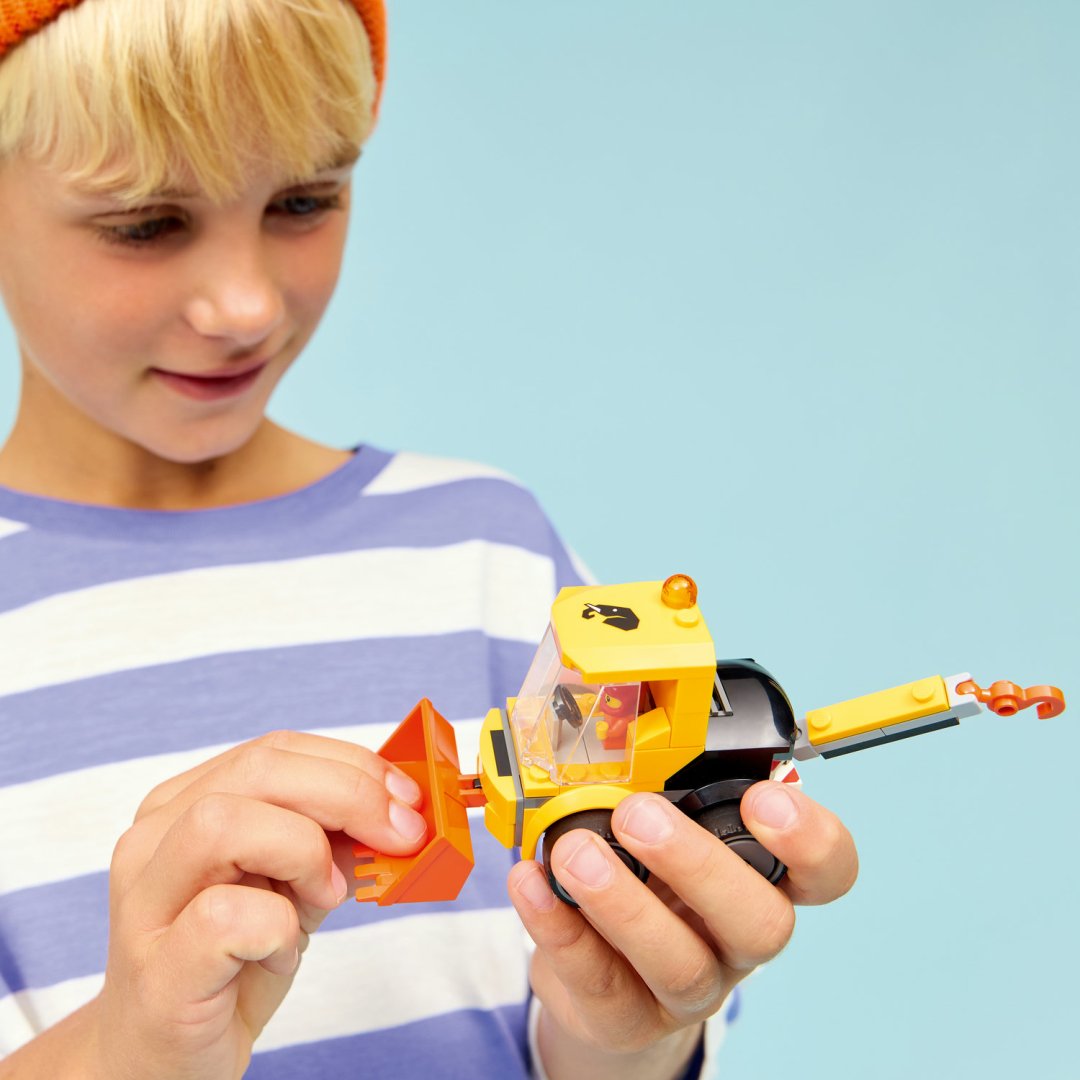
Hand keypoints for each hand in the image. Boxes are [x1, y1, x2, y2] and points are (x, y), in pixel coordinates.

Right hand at [75, 731, 426, 1079]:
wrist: (163, 1060)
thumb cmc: (232, 963)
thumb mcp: (293, 884)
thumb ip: (332, 840)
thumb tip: (397, 810)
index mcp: (182, 805)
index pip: (275, 749)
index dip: (352, 765)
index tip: (406, 798)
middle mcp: (151, 841)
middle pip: (256, 771)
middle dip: (348, 795)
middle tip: (399, 837)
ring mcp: (145, 906)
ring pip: (222, 823)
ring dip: (303, 851)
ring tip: (323, 896)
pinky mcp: (157, 973)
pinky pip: (224, 917)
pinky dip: (278, 927)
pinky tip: (282, 950)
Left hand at [507, 782, 857, 1079]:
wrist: (604, 978)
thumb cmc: (646, 877)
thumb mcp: (665, 823)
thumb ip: (657, 783)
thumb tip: (617, 727)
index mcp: (762, 877)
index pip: (827, 871)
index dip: (812, 840)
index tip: (762, 797)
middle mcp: (737, 937)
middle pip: (761, 923)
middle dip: (699, 864)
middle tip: (638, 815)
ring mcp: (690, 986)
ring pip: (681, 964)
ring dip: (624, 903)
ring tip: (574, 853)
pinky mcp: (628, 1017)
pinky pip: (599, 981)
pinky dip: (559, 926)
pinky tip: (531, 882)